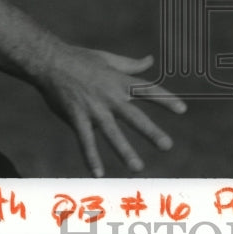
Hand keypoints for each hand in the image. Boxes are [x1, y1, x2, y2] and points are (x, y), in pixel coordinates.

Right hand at [36, 43, 185, 175]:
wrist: (50, 61)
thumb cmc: (81, 59)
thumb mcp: (109, 59)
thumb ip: (131, 65)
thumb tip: (150, 60)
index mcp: (120, 82)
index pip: (148, 91)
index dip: (165, 100)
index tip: (182, 110)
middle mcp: (110, 96)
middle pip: (135, 116)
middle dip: (151, 131)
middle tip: (167, 145)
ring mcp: (93, 109)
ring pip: (112, 133)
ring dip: (125, 151)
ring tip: (138, 167)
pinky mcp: (76, 117)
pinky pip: (85, 141)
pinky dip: (91, 157)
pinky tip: (99, 174)